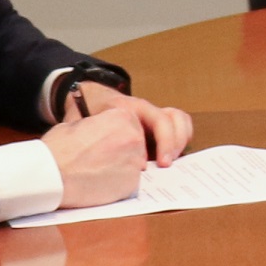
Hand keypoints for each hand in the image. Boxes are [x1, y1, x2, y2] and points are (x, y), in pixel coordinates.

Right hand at [44, 100, 150, 205]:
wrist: (52, 176)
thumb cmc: (58, 149)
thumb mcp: (75, 124)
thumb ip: (96, 126)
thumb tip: (97, 131)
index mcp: (121, 117)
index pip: (130, 123)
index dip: (116, 133)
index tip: (106, 141)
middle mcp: (133, 138)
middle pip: (136, 143)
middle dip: (122, 150)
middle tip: (101, 157)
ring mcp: (134, 162)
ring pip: (133, 163)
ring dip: (120, 167)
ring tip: (97, 171)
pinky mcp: (131, 184)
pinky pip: (129, 182)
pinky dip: (117, 184)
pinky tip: (99, 183)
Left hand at [71, 80, 191, 165]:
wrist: (89, 98)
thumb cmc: (87, 112)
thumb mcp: (85, 124)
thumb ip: (94, 139)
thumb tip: (105, 162)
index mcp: (131, 107)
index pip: (159, 119)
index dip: (164, 141)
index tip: (162, 163)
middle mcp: (147, 109)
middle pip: (174, 119)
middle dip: (175, 144)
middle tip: (167, 166)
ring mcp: (154, 116)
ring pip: (180, 121)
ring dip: (180, 141)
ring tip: (171, 162)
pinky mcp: (157, 126)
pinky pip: (178, 127)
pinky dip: (180, 141)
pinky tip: (170, 157)